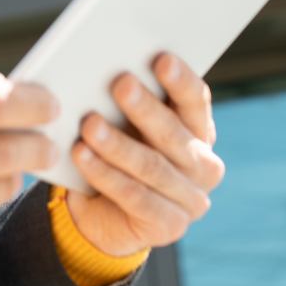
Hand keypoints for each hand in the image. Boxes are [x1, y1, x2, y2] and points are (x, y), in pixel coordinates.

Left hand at [66, 53, 223, 256]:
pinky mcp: (170, 226)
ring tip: (89, 124)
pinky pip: (134, 197)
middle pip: (172, 133)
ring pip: (151, 166)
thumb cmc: (118, 153)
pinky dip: (104, 174)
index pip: (196, 102)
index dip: (181, 81)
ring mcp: (191, 200)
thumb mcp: (126, 126)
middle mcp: (204, 165)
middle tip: (120, 83)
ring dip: (117, 144)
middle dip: (145, 108)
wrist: (106, 214)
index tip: (161, 58)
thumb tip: (107, 66)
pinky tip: (81, 155)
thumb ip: (128, 102)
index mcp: (199, 131)